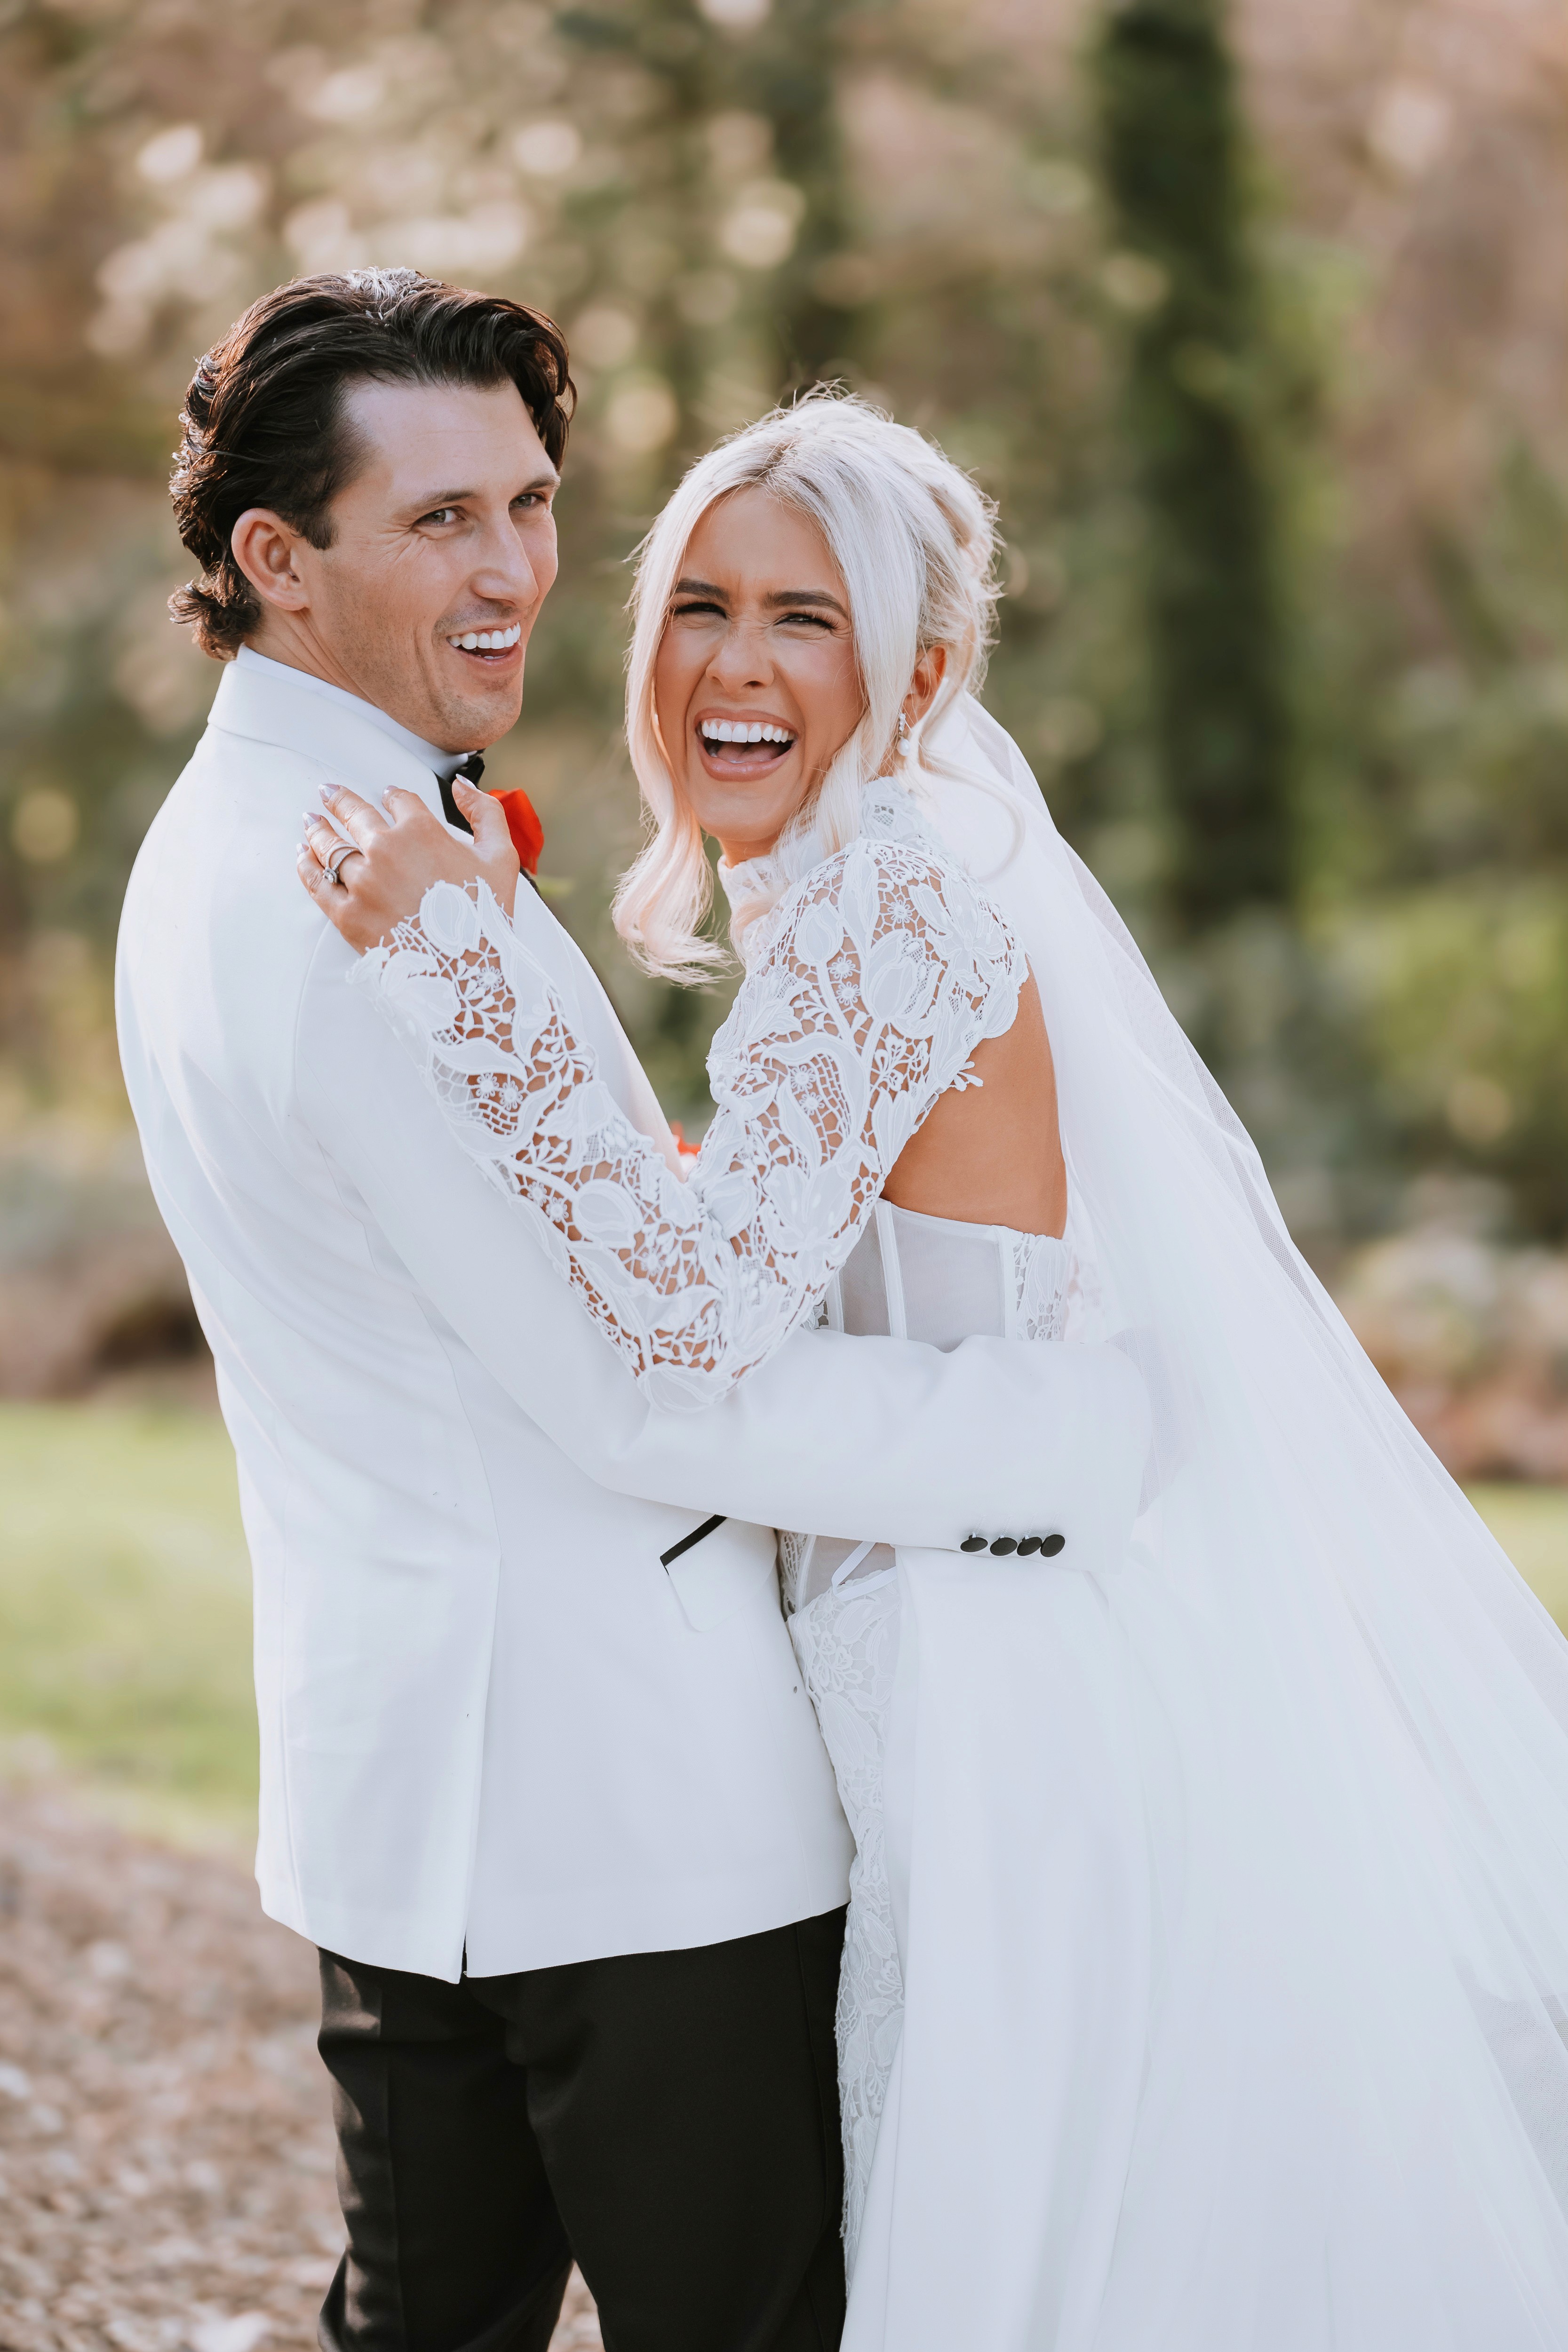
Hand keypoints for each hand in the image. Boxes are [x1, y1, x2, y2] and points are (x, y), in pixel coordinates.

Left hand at [297, 776, 520, 952]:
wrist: (466, 975)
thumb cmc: (485, 917)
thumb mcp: (501, 857)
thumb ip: (486, 813)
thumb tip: (461, 785)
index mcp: (422, 831)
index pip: (398, 800)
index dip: (392, 796)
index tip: (386, 796)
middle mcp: (386, 851)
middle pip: (355, 814)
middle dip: (340, 799)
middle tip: (327, 791)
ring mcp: (363, 882)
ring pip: (331, 846)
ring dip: (318, 829)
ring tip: (310, 821)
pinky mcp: (347, 914)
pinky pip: (317, 882)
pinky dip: (306, 865)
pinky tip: (302, 855)